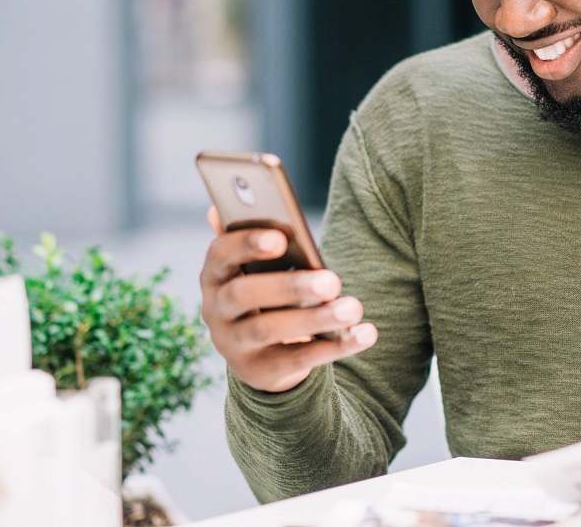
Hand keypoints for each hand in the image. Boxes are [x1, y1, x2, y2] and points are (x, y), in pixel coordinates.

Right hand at [199, 205, 377, 391]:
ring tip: (353, 307)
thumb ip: (247, 238)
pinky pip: (298, 359)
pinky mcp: (260, 372)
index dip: (247, 245)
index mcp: (215, 274)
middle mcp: (216, 310)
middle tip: (332, 281)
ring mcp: (234, 345)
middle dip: (289, 286)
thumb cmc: (265, 292)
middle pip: (244, 295)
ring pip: (270, 330)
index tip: (281, 238)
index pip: (220, 254)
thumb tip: (217, 208)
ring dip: (315, 319)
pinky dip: (335, 347)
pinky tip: (365, 333)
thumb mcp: (256, 267)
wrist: (260, 354)